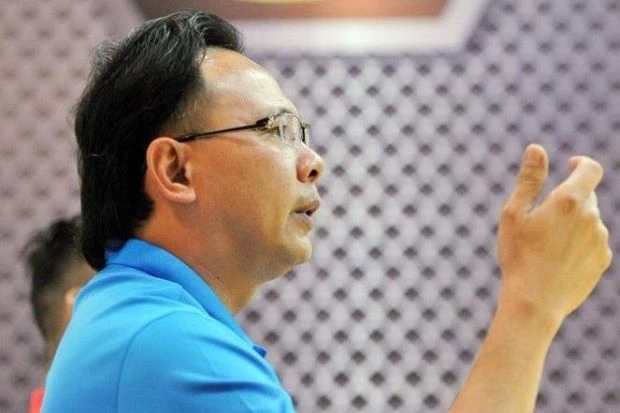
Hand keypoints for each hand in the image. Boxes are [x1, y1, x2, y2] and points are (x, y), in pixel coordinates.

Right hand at [497, 144, 611, 324]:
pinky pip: (593, 242)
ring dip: (573, 223)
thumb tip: (537, 148)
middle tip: (541, 218)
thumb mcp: (514, 214)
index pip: (590, 169)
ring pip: (589, 220)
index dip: (581, 164)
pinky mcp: (602, 261)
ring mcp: (600, 241)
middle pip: (586, 196)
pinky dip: (579, 243)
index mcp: (568, 201)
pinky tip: (557, 259)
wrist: (535, 302)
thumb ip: (529, 179)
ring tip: (546, 245)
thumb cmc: (518, 256)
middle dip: (569, 199)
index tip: (570, 165)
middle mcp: (591, 218)